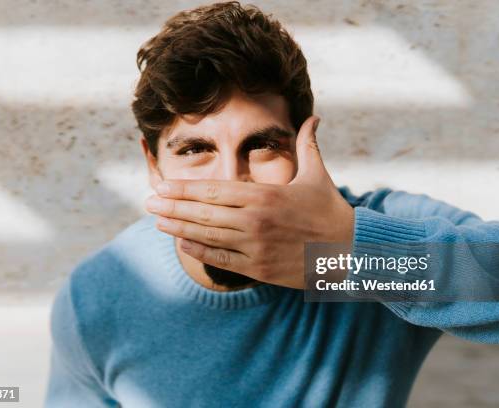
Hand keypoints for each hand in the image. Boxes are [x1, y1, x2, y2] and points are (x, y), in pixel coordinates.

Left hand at [146, 116, 354, 288]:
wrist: (350, 252)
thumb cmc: (331, 211)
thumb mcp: (318, 175)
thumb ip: (307, 145)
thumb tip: (314, 116)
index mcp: (265, 195)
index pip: (214, 190)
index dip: (184, 188)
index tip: (162, 186)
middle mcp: (254, 220)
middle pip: (203, 212)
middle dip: (172, 206)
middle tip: (147, 202)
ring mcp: (254, 246)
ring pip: (206, 235)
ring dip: (178, 227)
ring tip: (157, 221)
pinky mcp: (258, 268)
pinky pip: (221, 259)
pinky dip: (199, 251)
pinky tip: (182, 242)